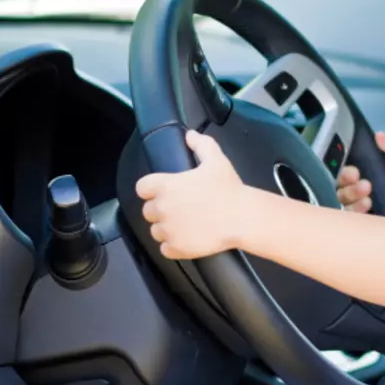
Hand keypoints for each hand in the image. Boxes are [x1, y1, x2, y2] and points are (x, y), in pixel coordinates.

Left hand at [135, 130, 245, 259]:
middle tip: (179, 208)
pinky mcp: (176, 248)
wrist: (242, 217)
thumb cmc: (228, 188)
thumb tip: (190, 135)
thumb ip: (201, 145)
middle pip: (148, 211)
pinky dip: (173, 246)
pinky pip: (165, 249)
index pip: (142, 188)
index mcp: (165, 186)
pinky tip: (186, 239)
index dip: (151, 189)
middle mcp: (162, 208)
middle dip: (160, 210)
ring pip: (155, 231)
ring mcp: (168, 230)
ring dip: (166, 228)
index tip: (163, 191)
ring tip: (183, 225)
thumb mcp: (216, 160)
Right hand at [337, 131, 384, 214]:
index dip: (346, 169)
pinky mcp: (360, 219)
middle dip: (347, 182)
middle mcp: (356, 187)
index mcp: (365, 170)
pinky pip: (349, 216)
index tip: (355, 171)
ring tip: (368, 198)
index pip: (344, 168)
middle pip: (339, 184)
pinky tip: (367, 207)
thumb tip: (379, 135)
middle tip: (362, 182)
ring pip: (342, 200)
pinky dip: (355, 211)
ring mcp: (357, 204)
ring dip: (352, 196)